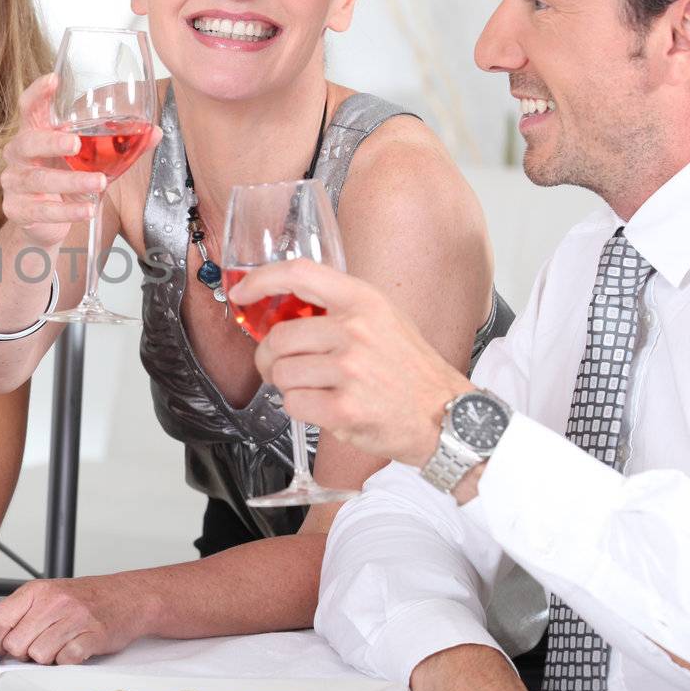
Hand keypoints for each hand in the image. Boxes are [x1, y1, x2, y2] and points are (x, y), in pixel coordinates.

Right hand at [0, 73, 157, 247]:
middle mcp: (20, 155)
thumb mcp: (89, 159)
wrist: (45, 222)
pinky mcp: (18, 210)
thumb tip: (155, 132)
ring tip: (99, 182)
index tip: (54, 80)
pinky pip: (43, 210)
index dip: (38, 93)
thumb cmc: (64, 179)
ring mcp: (15, 183)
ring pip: (39, 180)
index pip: (30, 108)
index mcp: (36, 133)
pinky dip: (68, 211)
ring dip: (71, 181)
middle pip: (28, 142)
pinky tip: (88, 208)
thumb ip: (119, 145)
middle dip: (52, 141)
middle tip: (75, 143)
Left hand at [0, 575, 149, 663]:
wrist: (124, 597)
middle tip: (38, 645)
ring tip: (58, 645)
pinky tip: (73, 649)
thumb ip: (5, 618)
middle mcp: (53, 602)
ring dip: (46, 658)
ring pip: (39, 656)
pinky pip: (65, 661)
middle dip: (23, 653)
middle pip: (16, 644)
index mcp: (35, 591)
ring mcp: (74, 618)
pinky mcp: (93, 636)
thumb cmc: (79, 600)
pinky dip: (66, 661)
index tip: (4, 646)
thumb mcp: (39, 600)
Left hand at [228, 259, 471, 467]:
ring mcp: (350, 370)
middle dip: (270, 358)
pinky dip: (301, 410)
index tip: (241, 293)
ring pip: (281, 374)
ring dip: (289, 387)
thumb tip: (283, 306)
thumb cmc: (410, 369)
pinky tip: (328, 408)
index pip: (298, 273)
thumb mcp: (383, 318)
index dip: (260, 280)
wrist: (448, 417)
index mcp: (363, 301)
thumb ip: (337, 308)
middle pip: (278, 337)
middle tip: (283, 368)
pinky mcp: (344, 409)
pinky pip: (293, 404)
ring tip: (318, 390)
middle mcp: (355, 330)